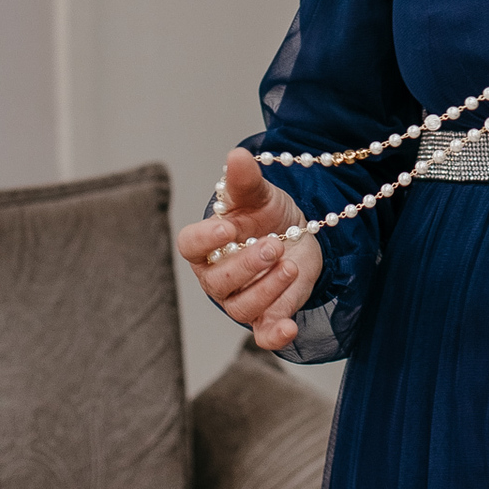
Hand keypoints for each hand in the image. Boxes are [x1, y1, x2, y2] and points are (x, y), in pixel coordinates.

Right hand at [176, 146, 322, 351]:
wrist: (298, 231)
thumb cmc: (266, 212)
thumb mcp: (258, 193)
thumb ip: (245, 180)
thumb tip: (237, 154)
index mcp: (207, 243)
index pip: (190, 246)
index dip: (205, 240)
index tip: (228, 229)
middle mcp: (217, 276)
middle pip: (218, 282)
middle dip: (247, 265)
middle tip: (274, 245)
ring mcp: (240, 299)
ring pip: (242, 307)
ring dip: (269, 288)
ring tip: (291, 264)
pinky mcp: (267, 315)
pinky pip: (263, 334)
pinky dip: (275, 334)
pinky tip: (289, 328)